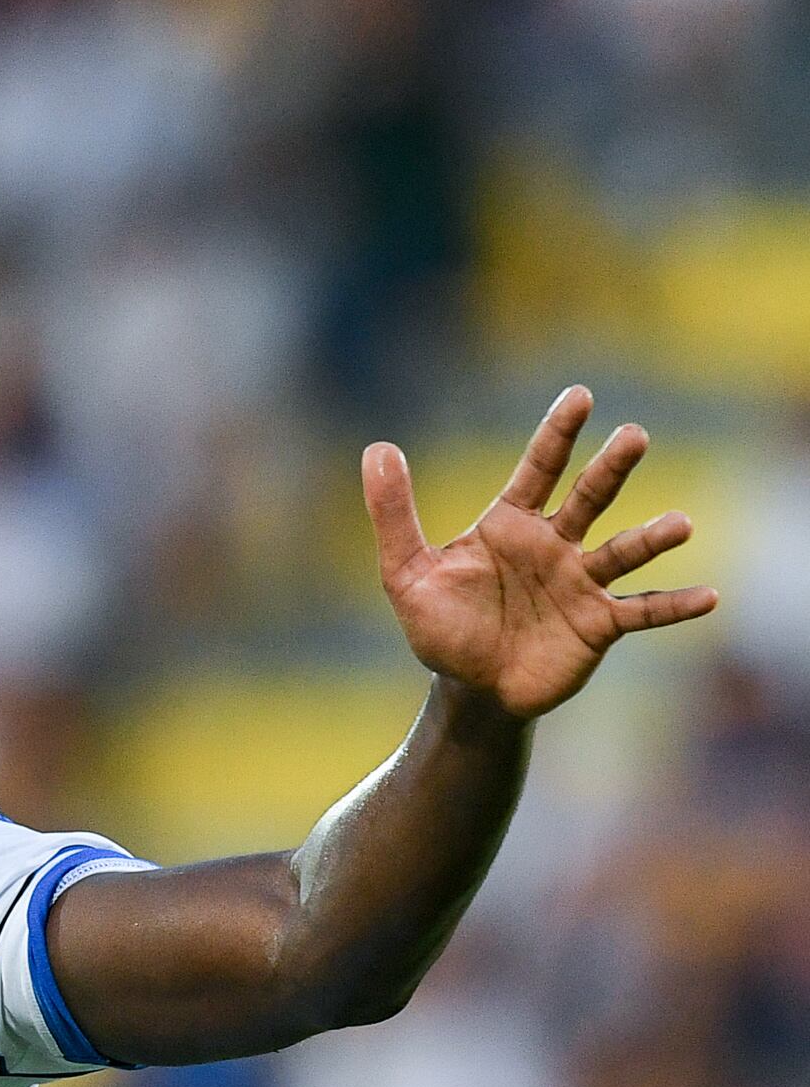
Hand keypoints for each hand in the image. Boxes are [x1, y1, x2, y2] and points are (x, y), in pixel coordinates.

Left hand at [363, 386, 717, 721]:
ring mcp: (582, 583)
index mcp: (511, 525)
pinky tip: (708, 596)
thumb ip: (394, 515)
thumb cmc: (442, 627)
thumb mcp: (406, 573)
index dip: (557, 433)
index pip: (538, 468)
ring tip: (679, 525)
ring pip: (623, 552)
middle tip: (634, 435)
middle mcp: (554, 545)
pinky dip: (673, 606)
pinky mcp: (600, 624)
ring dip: (652, 538)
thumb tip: (377, 448)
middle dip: (611, 467)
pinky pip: (643, 611)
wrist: (471, 690)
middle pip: (589, 497)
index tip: (579, 396)